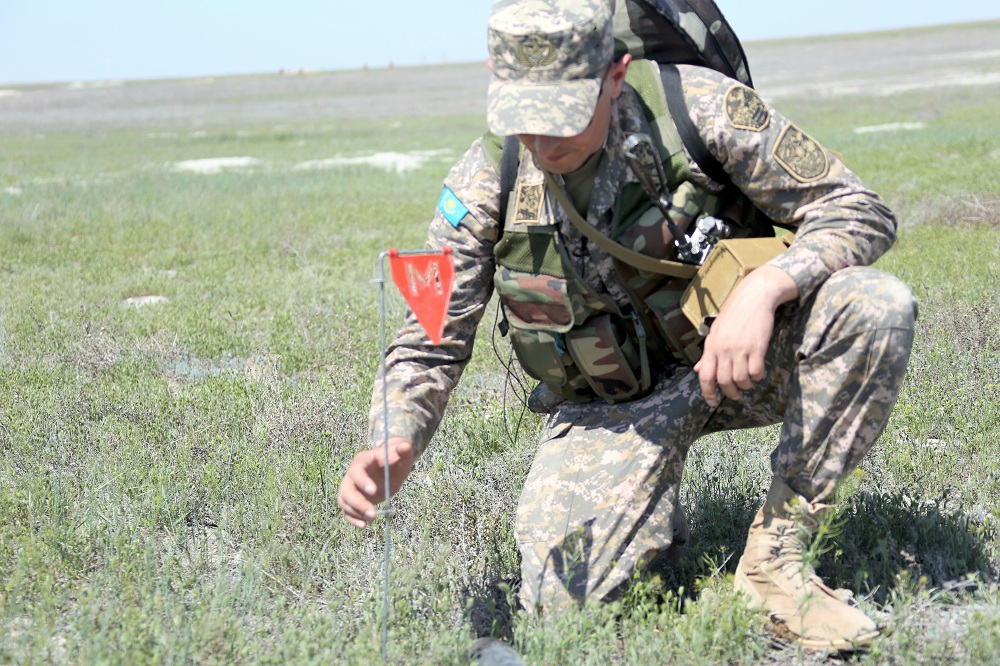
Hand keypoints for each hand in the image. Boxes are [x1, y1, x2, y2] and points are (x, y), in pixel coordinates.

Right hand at [337, 437, 414, 528]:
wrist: (390, 466)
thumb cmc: (395, 459)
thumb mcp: (402, 454)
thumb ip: (404, 450)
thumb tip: (404, 446)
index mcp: (363, 460)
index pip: (357, 470)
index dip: (362, 481)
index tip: (373, 491)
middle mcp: (352, 474)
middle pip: (347, 489)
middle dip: (357, 502)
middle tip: (373, 514)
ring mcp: (350, 487)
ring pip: (344, 500)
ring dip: (355, 512)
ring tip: (371, 519)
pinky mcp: (352, 499)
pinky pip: (346, 510)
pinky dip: (352, 518)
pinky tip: (363, 526)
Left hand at [694, 265, 797, 406]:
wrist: (754, 296)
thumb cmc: (734, 314)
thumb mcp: (716, 332)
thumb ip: (708, 354)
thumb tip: (698, 369)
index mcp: (711, 346)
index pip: (705, 375)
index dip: (707, 392)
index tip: (712, 402)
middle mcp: (723, 349)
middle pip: (724, 381)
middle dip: (730, 393)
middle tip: (736, 394)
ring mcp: (740, 348)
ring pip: (741, 379)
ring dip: (746, 385)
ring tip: (748, 381)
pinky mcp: (757, 347)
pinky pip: (756, 372)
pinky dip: (758, 377)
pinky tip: (758, 372)